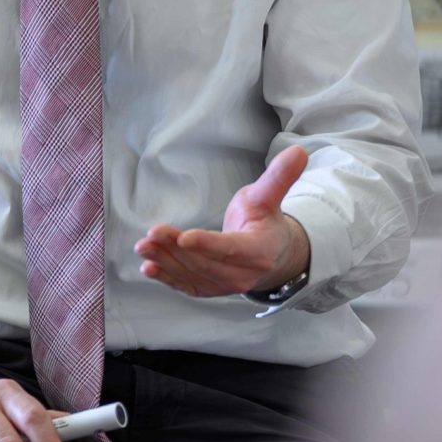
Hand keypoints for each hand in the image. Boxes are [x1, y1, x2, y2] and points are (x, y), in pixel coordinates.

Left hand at [136, 143, 313, 298]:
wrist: (270, 256)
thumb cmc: (264, 221)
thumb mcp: (269, 197)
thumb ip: (279, 177)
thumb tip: (299, 151)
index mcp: (259, 251)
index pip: (230, 249)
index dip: (206, 244)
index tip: (183, 237)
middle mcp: (243, 275)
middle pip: (205, 263)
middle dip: (176, 250)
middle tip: (152, 233)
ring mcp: (225, 286)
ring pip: (192, 275)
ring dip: (165, 261)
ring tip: (143, 247)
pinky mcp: (210, 289)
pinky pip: (186, 285)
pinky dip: (166, 278)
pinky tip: (149, 268)